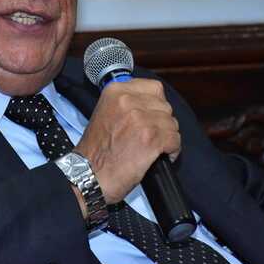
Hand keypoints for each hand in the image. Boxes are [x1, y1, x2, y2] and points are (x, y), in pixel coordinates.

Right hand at [75, 78, 179, 204]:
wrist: (88, 175)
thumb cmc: (95, 151)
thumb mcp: (104, 113)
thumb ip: (126, 104)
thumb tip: (149, 104)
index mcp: (116, 91)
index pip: (154, 88)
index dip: (156, 104)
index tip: (152, 115)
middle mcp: (129, 100)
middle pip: (165, 106)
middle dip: (162, 122)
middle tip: (152, 136)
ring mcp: (141, 119)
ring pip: (171, 124)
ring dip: (167, 137)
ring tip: (155, 148)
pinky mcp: (152, 138)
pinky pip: (175, 140)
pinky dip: (171, 151)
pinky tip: (160, 157)